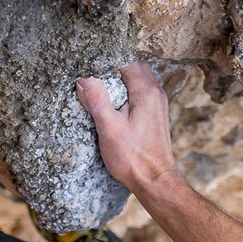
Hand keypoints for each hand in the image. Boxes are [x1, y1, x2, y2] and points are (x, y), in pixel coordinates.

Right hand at [78, 60, 177, 193]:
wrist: (155, 180)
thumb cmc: (133, 157)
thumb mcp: (109, 128)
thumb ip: (97, 100)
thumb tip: (85, 77)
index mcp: (146, 91)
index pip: (127, 61)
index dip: (108, 61)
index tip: (91, 66)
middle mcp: (156, 93)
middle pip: (133, 68)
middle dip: (113, 69)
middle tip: (94, 78)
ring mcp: (158, 104)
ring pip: (137, 80)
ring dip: (120, 82)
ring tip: (101, 91)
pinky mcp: (155, 114)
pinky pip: (140, 94)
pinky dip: (127, 93)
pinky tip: (114, 106)